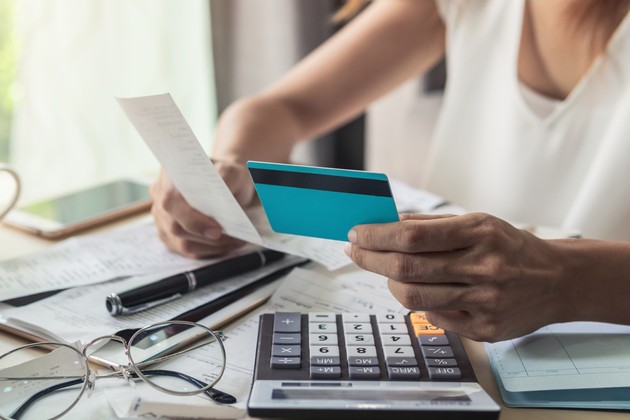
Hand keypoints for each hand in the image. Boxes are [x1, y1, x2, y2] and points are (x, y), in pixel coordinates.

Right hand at [149, 161, 255, 257]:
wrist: (226, 180)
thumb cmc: (227, 174)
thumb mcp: (231, 170)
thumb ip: (226, 179)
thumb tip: (221, 200)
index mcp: (170, 175)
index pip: (172, 202)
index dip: (192, 220)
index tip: (217, 230)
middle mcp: (160, 197)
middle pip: (175, 227)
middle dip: (206, 238)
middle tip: (235, 239)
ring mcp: (163, 217)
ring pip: (181, 242)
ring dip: (212, 247)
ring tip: (237, 242)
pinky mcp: (170, 234)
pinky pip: (187, 249)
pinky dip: (209, 250)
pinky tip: (228, 245)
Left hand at [344, 213, 567, 341]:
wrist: (558, 280)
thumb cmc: (510, 246)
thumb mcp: (478, 222)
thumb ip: (431, 225)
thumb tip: (386, 224)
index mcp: (479, 233)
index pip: (412, 236)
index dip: (377, 236)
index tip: (357, 233)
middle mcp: (483, 267)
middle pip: (407, 268)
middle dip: (370, 258)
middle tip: (355, 251)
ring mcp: (485, 302)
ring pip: (414, 297)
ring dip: (389, 282)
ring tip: (387, 271)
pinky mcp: (485, 329)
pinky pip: (433, 316)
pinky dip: (419, 301)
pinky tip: (421, 289)